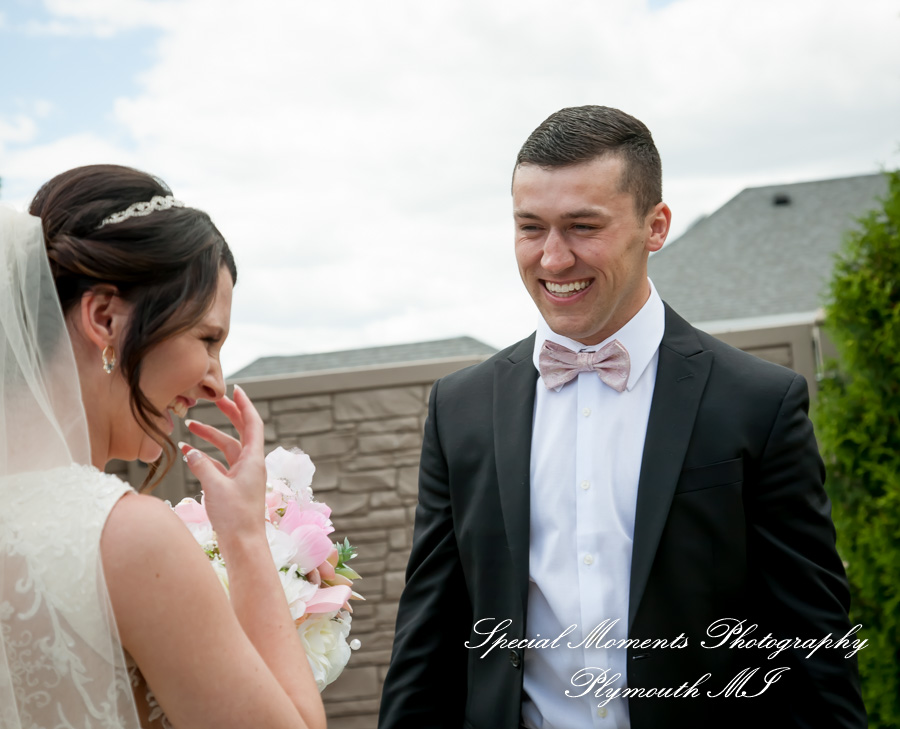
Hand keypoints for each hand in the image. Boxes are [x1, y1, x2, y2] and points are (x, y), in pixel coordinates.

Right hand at [179, 384, 266, 551]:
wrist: (243, 545)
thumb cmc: (235, 517)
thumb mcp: (214, 487)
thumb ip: (201, 466)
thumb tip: (191, 453)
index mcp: (253, 460)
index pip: (252, 424)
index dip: (244, 405)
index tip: (235, 390)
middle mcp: (251, 464)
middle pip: (241, 432)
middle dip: (228, 414)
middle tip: (214, 400)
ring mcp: (243, 476)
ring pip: (228, 449)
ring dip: (211, 437)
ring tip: (191, 427)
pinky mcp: (233, 487)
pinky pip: (220, 465)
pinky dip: (206, 458)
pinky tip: (189, 454)